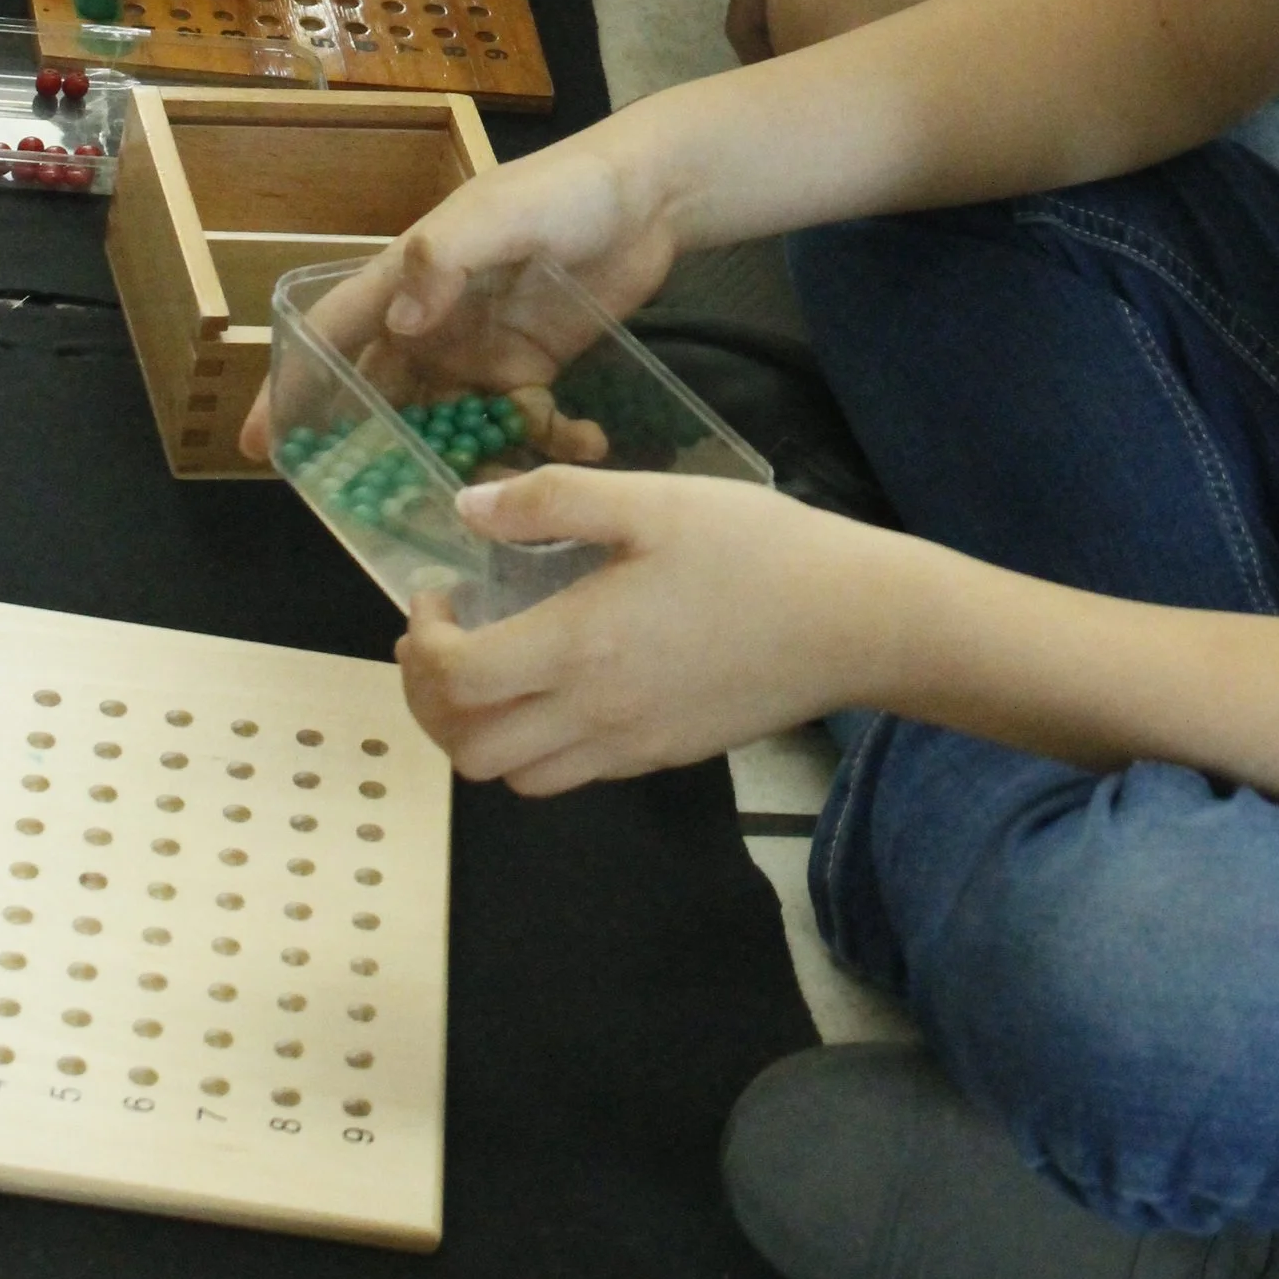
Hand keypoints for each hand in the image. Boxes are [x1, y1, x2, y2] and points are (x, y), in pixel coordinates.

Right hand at [236, 119, 689, 460]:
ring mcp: (484, 350)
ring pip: (450, 423)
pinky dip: (541, 441)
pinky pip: (519, 423)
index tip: (260, 445)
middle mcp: (436, 322)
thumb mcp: (498, 213)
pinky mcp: (534, 368)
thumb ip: (445, 259)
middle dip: (376, 451)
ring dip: (466, 461)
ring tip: (498, 496)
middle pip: (385, 395)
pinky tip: (581, 441)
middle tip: (380, 509)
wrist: (651, 195)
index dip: (294, 386)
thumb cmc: (564, 189)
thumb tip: (399, 325)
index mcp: (410, 278)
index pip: (336, 333)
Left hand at [397, 464, 894, 790]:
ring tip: (493, 665)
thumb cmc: (758, 551)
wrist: (855, 622)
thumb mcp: (656, 501)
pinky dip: (533, 744)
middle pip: (468, 750)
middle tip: (446, 640)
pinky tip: (558, 682)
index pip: (458, 680)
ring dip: (478, 729)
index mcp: (582, 647)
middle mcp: (594, 714)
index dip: (422, 643)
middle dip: (432, 699)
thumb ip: (554, 501)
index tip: (436, 595)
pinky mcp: (662, 757)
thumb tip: (469, 507)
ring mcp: (629, 747)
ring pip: (512, 777)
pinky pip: (568, 774)